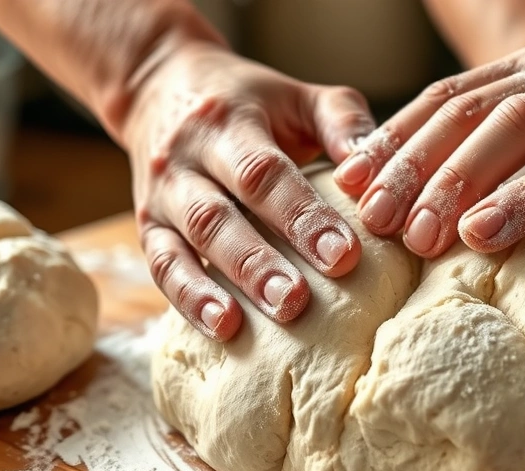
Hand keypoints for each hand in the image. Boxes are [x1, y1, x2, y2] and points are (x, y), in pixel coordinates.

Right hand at [124, 42, 374, 340]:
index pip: (264, 173)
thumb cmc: (252, 102)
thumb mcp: (298, 96)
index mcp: (227, 122)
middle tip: (301, 301)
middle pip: (220, 214)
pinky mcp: (148, 226)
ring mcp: (162, 195)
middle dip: (262, 262)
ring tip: (271, 318)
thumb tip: (376, 171)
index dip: (302, 215)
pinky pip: (162, 266)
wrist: (161, 88)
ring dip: (231, 284)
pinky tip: (223, 329)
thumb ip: (342, 122)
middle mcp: (185, 158)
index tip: (343, 255)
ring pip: (190, 242)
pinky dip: (190, 299)